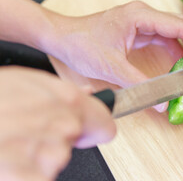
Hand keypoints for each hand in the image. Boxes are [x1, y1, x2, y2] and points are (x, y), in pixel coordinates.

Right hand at [0, 67, 115, 180]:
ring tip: (6, 141)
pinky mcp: (31, 177)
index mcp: (65, 99)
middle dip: (53, 141)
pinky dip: (24, 174)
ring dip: (33, 158)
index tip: (87, 133)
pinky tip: (7, 161)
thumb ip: (57, 90)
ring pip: (52, 164)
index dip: (95, 129)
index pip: (103, 123)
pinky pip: (38, 178)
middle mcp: (63, 126)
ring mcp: (48, 156)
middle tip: (21, 132)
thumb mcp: (20, 81)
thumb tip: (86, 95)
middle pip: (71, 145)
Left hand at [45, 1, 182, 111]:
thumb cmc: (81, 44)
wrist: (62, 37)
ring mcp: (142, 23)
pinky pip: (163, 40)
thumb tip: (160, 103)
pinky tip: (181, 63)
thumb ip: (138, 85)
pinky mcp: (138, 31)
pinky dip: (174, 51)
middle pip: (181, 28)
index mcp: (141, 16)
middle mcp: (144, 16)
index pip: (179, 26)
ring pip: (173, 34)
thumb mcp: (111, 67)